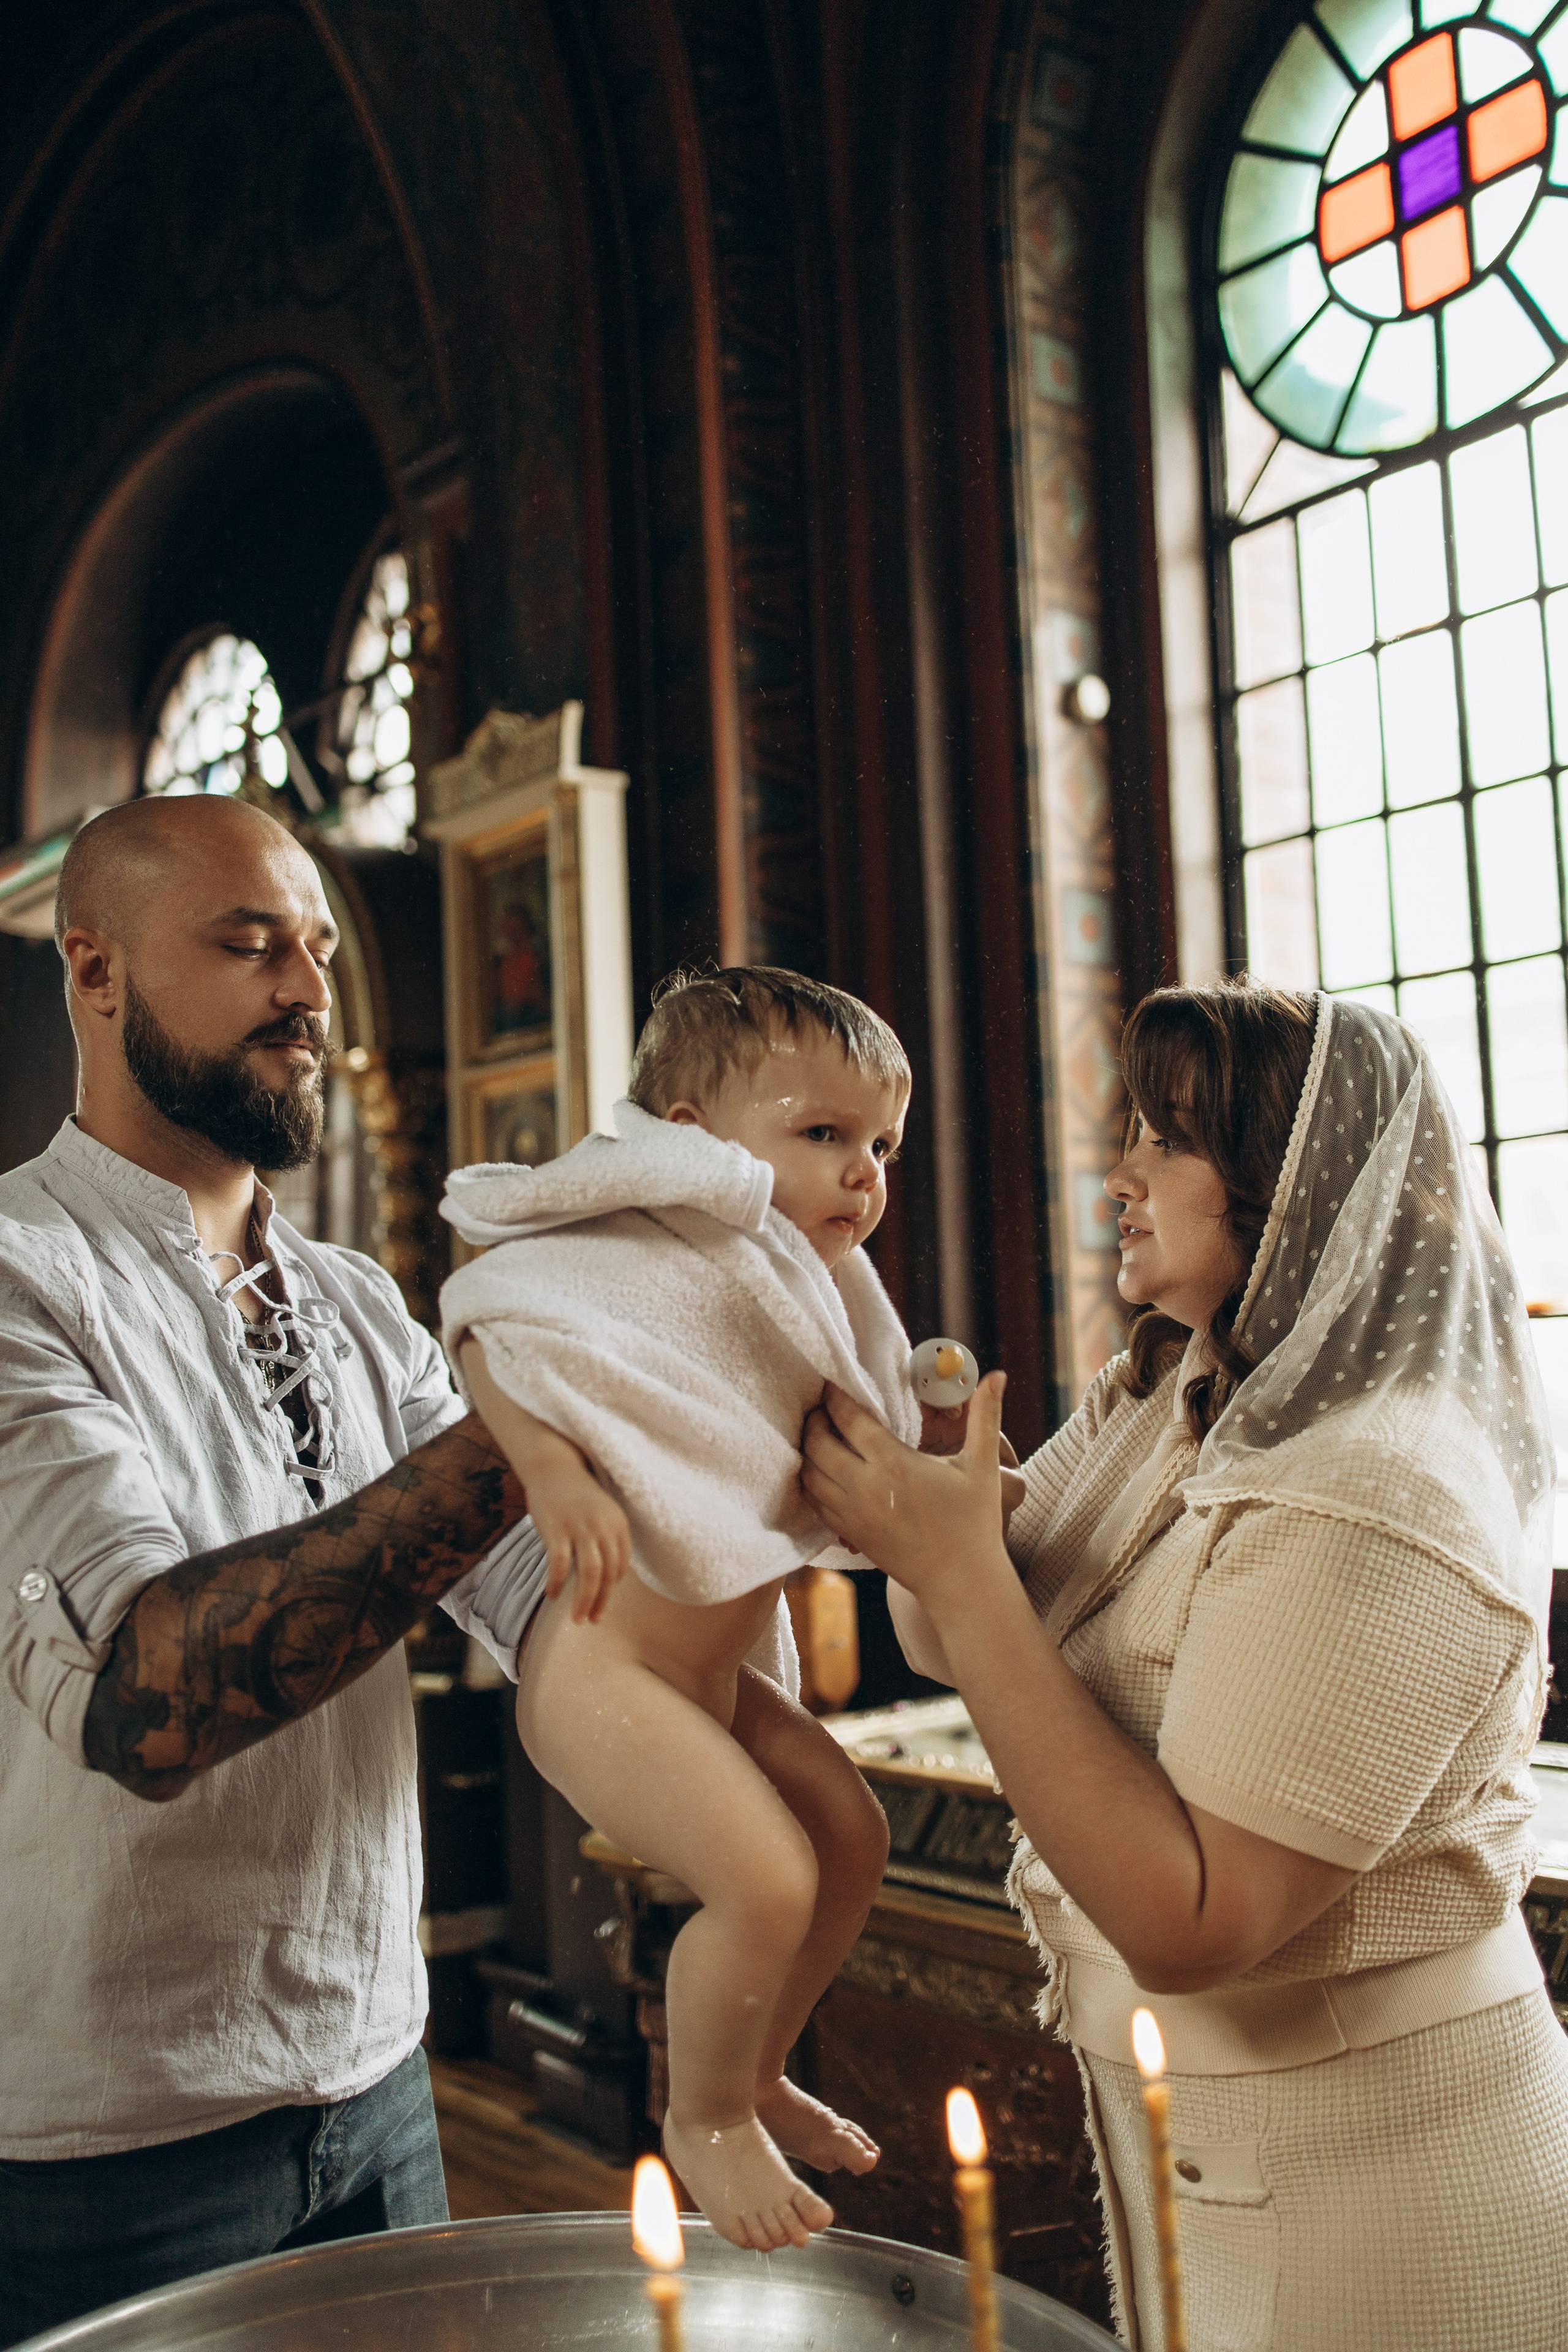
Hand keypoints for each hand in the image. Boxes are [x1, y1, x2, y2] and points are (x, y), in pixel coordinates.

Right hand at [529, 1465, 630, 1624]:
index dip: (613, 1586)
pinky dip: (558, 1584)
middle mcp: (604, 1527)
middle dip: (601, 1602)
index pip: (621, 1564)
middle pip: (608, 1575)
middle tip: (592, 1619)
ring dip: (584, 1601)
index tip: (602, 1599)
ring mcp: (581, 1529)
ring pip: (590, 1575)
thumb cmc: (574, 1492)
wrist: (553, 1465)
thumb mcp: (600, 1512)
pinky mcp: (558, 1531)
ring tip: (577, 1618)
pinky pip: (561, 1566)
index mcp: (618, 1523)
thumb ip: (604, 1537)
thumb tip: (601, 1571)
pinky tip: (552, 1596)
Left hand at [802, 1372, 1010, 1613]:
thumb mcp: (983, 1466)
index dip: (834, 1397)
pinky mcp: (851, 1534)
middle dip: (814, 1421)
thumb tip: (998, 1375)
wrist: (961, 1581)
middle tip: (820, 1408)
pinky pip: (815, 1503)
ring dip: (807, 1451)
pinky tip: (821, 1472)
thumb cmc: (975, 1522)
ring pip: (809, 1475)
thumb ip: (986, 1416)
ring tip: (817, 1435)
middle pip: (817, 1444)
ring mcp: (854, 1514)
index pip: (848, 1419)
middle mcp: (866, 1488)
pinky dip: (811, 1483)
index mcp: (894, 1464)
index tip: (832, 1384)